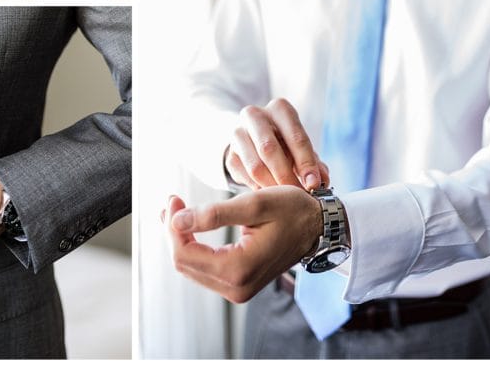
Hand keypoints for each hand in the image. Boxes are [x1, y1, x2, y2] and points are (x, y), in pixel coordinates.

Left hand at [163, 188, 320, 303]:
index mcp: (239, 269)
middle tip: (173, 201)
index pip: (184, 254)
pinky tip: (191, 225)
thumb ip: (214, 214)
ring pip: (191, 267)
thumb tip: (176, 221)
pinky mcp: (238, 285)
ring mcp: (237, 290)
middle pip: (184, 263)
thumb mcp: (254, 204)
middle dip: (173, 231)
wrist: (317, 228)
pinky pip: (204, 269)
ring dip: (181, 238)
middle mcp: (236, 288)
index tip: (174, 199)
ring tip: (178, 210)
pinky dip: (193, 246)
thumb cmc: (291, 211)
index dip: (172, 225)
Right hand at [226, 98, 328, 190]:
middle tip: (299, 195)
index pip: (295, 136)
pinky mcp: (230, 154)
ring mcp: (238, 133)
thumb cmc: (286, 143)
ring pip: (255, 166)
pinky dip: (259, 189)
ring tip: (286, 199)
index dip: (306, 162)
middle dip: (286, 175)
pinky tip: (271, 195)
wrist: (255, 140)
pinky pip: (244, 177)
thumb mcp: (301, 147)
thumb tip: (322, 180)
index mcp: (279, 109)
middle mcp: (255, 115)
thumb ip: (313, 163)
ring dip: (272, 186)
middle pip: (269, 148)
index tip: (314, 184)